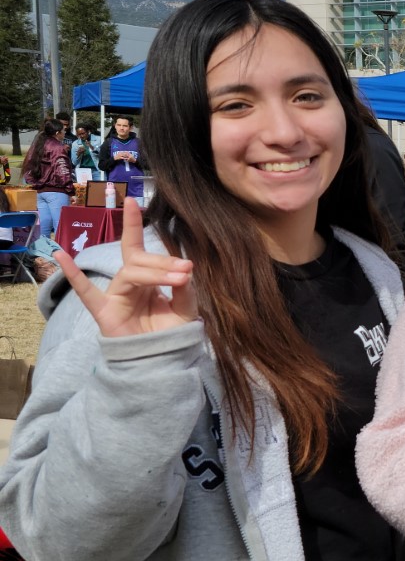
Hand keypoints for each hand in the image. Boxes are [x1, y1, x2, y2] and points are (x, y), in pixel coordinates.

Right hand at [54, 199, 197, 338]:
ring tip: (177, 278)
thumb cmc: (170, 332)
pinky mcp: (104, 311)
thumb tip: (186, 267)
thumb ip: (186, 288)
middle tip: (186, 270)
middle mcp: (127, 283)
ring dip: (154, 273)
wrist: (162, 359)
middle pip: (139, 260)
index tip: (134, 201)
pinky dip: (73, 274)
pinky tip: (61, 256)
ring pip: (129, 273)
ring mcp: (114, 295)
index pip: (139, 248)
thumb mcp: (186, 307)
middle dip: (163, 263)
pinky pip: (85, 292)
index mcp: (145, 278)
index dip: (134, 224)